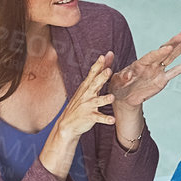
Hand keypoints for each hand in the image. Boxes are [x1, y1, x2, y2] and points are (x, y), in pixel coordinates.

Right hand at [39, 53, 115, 178]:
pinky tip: (112, 120)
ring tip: (111, 97)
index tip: (103, 56)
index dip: (98, 65)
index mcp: (86, 87)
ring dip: (104, 99)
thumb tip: (105, 56)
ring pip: (97, 101)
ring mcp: (88, 106)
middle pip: (95, 85)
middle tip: (108, 71)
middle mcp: (87, 95)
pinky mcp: (89, 117)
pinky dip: (105, 119)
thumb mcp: (87, 88)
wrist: (67, 124)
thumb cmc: (81, 103)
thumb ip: (97, 74)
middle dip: (101, 78)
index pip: (92, 74)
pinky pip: (98, 118)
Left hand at [107, 31, 180, 110]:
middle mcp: (150, 65)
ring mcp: (158, 71)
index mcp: (139, 64)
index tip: (168, 47)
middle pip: (164, 51)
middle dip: (174, 43)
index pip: (151, 56)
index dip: (159, 52)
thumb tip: (127, 74)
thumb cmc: (118, 87)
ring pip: (171, 57)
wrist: (124, 98)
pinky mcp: (163, 80)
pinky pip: (175, 72)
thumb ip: (122, 76)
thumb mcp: (116, 81)